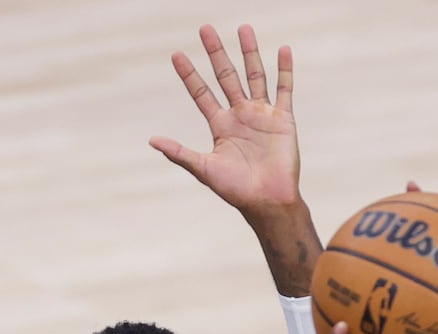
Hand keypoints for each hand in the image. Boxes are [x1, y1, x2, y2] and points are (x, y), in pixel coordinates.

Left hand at [151, 24, 299, 217]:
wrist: (268, 200)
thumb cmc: (236, 190)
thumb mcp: (204, 169)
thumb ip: (180, 153)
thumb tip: (152, 141)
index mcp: (220, 125)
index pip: (201, 93)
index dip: (189, 75)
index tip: (177, 55)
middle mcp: (240, 115)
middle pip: (226, 76)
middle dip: (216, 53)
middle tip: (205, 29)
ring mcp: (262, 114)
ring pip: (255, 76)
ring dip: (249, 53)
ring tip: (243, 29)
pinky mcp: (283, 119)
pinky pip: (284, 90)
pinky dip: (285, 70)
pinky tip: (283, 51)